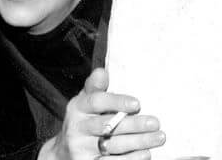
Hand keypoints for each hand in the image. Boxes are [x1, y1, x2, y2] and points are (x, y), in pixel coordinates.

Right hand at [40, 68, 164, 158]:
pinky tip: (146, 154)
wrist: (64, 151)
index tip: (138, 103)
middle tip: (155, 122)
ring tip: (158, 138)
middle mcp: (77, 129)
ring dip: (138, 142)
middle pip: (107, 126)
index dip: (117, 102)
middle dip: (134, 125)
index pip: (97, 102)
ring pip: (113, 146)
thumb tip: (102, 71)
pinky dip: (130, 159)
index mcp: (78, 107)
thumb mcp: (85, 99)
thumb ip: (95, 85)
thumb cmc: (84, 117)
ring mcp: (81, 150)